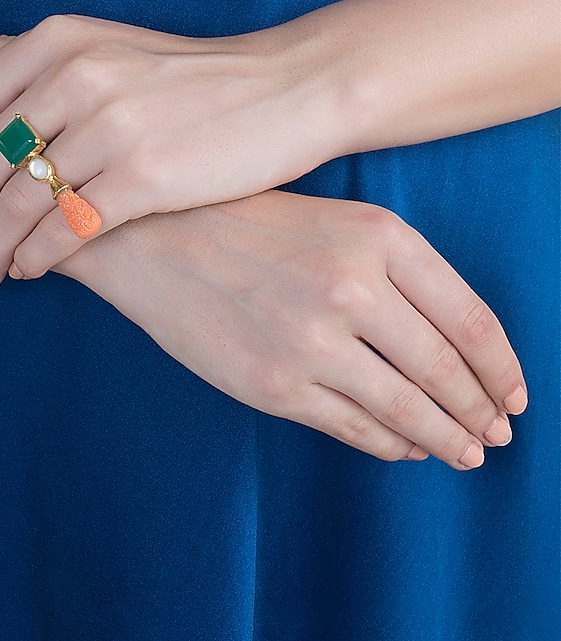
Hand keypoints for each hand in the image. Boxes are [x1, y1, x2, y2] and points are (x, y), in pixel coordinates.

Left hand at [0, 16, 336, 282]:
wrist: (286, 90)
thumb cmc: (189, 77)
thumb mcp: (101, 44)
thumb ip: (16, 49)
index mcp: (59, 40)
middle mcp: (78, 75)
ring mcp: (113, 125)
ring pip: (19, 202)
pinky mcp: (147, 175)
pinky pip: (67, 229)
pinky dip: (37, 257)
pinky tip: (32, 270)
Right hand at [50, 189, 527, 469]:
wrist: (153, 235)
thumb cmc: (247, 219)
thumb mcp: (335, 218)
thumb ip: (399, 271)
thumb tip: (457, 346)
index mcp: (377, 236)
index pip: (470, 319)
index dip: (503, 368)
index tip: (516, 395)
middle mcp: (352, 287)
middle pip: (446, 371)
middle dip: (481, 411)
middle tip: (497, 433)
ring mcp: (311, 340)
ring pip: (407, 409)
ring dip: (447, 438)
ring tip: (465, 452)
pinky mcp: (273, 384)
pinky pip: (354, 428)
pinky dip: (391, 445)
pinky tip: (407, 449)